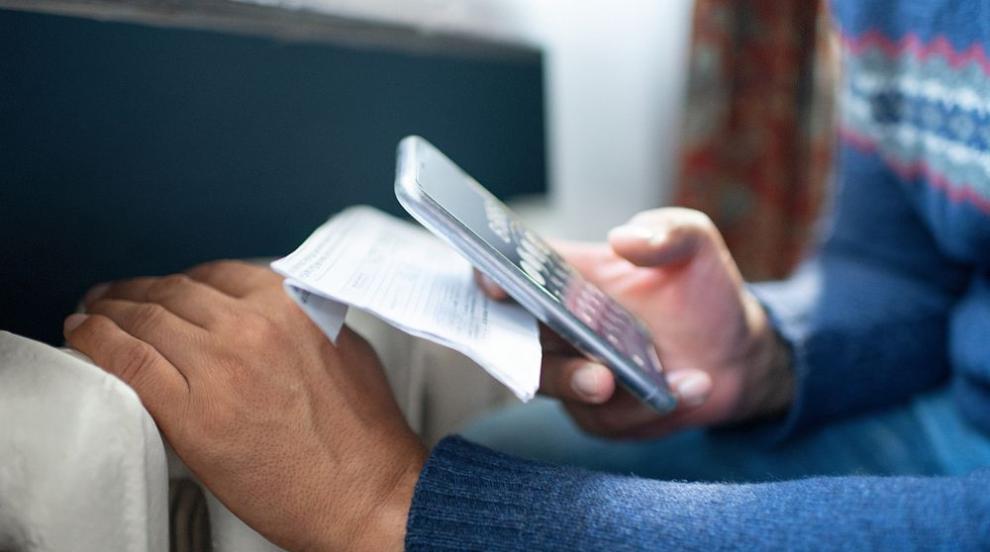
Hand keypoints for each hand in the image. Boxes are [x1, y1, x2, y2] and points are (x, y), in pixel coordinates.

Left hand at [64, 261, 423, 550]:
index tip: (167, 289)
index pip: (215, 274)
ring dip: (107, 312)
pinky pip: (128, 362)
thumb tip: (270, 314)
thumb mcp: (347, 348)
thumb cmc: (363, 434)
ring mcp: (220, 367)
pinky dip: (96, 342)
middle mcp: (252, 326)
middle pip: (173, 292)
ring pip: (143, 320)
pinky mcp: (192, 414)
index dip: (180, 281)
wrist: (366, 493)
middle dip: (137, 292)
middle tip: (115, 298)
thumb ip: (304, 319)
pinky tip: (83, 337)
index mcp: (291, 304)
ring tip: (91, 315)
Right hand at [477, 208, 792, 438]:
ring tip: (639, 382)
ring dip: (589, 385)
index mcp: (568, 277)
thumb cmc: (702, 289)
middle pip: (517, 341)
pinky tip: (695, 386)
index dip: (491, 276)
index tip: (495, 284)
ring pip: (556, 386)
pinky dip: (648, 408)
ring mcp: (573, 371)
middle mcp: (559, 326)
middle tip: (589, 369)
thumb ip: (667, 231)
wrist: (738, 352)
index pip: (512, 271)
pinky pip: (608, 419)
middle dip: (536, 355)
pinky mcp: (599, 414)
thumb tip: (624, 240)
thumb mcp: (697, 244)